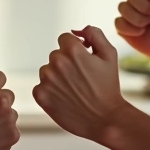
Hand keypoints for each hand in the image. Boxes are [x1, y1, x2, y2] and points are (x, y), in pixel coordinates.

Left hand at [33, 26, 128, 142]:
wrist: (105, 119)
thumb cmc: (108, 86)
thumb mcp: (109, 54)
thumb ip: (94, 34)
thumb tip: (77, 30)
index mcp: (72, 50)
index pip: (64, 39)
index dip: (76, 50)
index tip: (83, 62)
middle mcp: (56, 62)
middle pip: (56, 55)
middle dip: (66, 63)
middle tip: (81, 79)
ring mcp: (46, 79)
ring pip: (47, 70)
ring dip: (57, 77)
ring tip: (74, 90)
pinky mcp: (40, 95)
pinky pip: (40, 86)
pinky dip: (50, 91)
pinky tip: (66, 98)